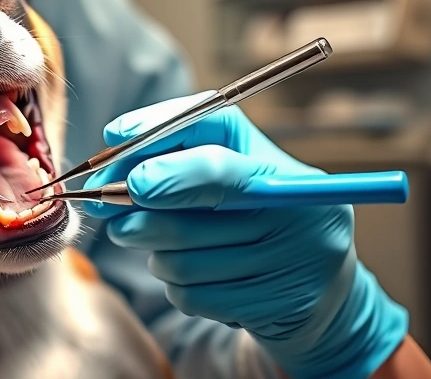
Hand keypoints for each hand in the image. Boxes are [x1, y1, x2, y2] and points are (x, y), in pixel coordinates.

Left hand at [83, 92, 408, 377]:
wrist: (323, 300)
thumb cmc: (256, 227)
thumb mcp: (228, 184)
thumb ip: (176, 168)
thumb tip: (112, 177)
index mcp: (277, 162)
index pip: (216, 128)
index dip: (158, 131)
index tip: (114, 140)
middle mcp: (295, 199)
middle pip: (199, 189)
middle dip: (140, 200)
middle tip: (107, 207)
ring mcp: (294, 254)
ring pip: (185, 252)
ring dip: (155, 252)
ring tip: (163, 248)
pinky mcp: (279, 303)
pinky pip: (194, 294)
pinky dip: (178, 287)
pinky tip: (197, 280)